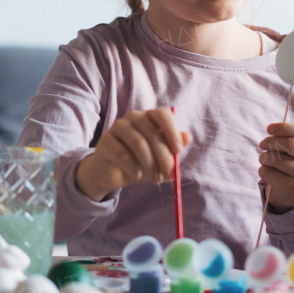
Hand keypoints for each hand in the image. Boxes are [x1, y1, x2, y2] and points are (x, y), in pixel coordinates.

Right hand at [75, 108, 189, 201]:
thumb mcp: (160, 157)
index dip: (172, 131)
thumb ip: (173, 148)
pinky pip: (123, 154)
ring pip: (138, 143)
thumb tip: (188, 138)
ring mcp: (118, 127)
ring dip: (150, 164)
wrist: (113, 173)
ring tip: (155, 178)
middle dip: (164, 155)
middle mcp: (134, 117)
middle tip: (169, 172)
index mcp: (150, 117)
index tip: (178, 150)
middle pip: (152, 132)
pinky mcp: (105, 141)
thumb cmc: (141, 162)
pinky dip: (134, 168)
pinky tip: (138, 175)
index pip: (163, 114)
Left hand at [259, 122, 293, 212]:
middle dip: (270, 142)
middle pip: (290, 144)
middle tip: (261, 144)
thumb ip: (285, 136)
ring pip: (276, 159)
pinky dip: (262, 170)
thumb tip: (271, 130)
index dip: (284, 127)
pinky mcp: (291, 186)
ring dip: (263, 157)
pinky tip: (268, 171)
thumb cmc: (289, 159)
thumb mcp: (292, 146)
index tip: (268, 128)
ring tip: (264, 159)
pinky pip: (268, 172)